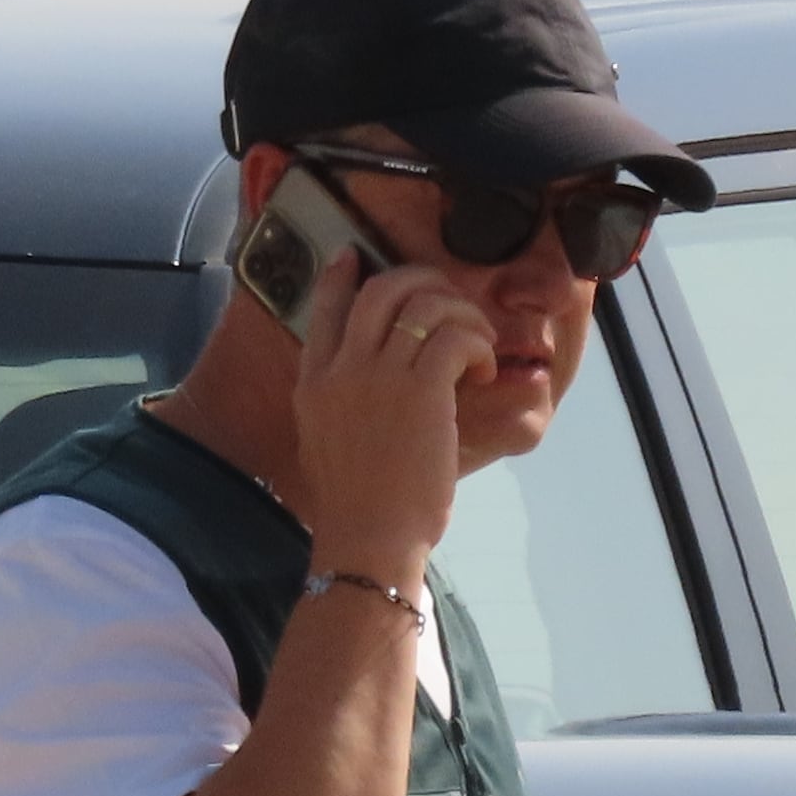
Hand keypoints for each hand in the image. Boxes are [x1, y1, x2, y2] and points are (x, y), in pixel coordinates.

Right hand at [293, 251, 489, 584]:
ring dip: (462, 317)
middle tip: (451, 302)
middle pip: (381, 290)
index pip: (325, 308)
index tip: (354, 255)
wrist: (367, 540)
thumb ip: (337, 401)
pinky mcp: (421, 390)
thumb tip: (363, 378)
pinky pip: (456, 336)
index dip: (340, 276)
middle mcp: (342, 369)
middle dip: (423, 282)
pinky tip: (480, 372)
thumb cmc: (356, 505)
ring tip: (477, 347)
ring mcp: (380, 376)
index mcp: (314, 382)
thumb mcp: (324, 442)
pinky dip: (477, 345)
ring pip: (425, 305)